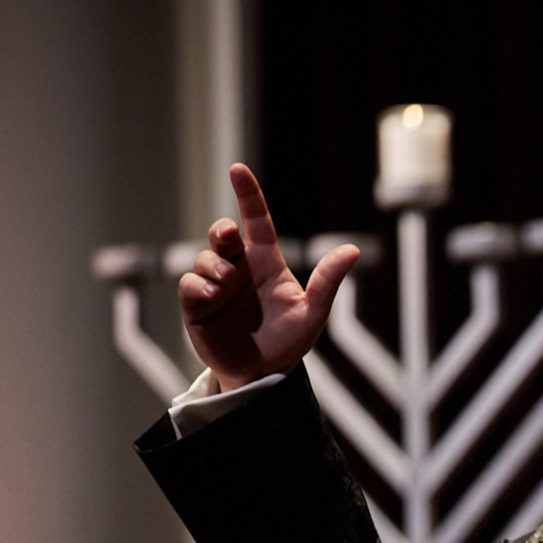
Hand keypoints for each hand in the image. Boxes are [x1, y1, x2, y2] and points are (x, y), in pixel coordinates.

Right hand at [179, 163, 356, 389]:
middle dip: (221, 230)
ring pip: (204, 257)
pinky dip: (198, 286)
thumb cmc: (291, 340)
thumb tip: (353, 250)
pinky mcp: (197, 304)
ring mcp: (216, 285)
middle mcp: (239, 268)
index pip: (256, 220)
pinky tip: (212, 298)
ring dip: (212, 265)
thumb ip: (328, 281)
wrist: (263, 373)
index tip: (238, 169)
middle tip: (229, 237)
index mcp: (267, 262)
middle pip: (222, 233)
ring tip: (225, 284)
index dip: (248, 195)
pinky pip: (189, 283)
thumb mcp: (313, 312)